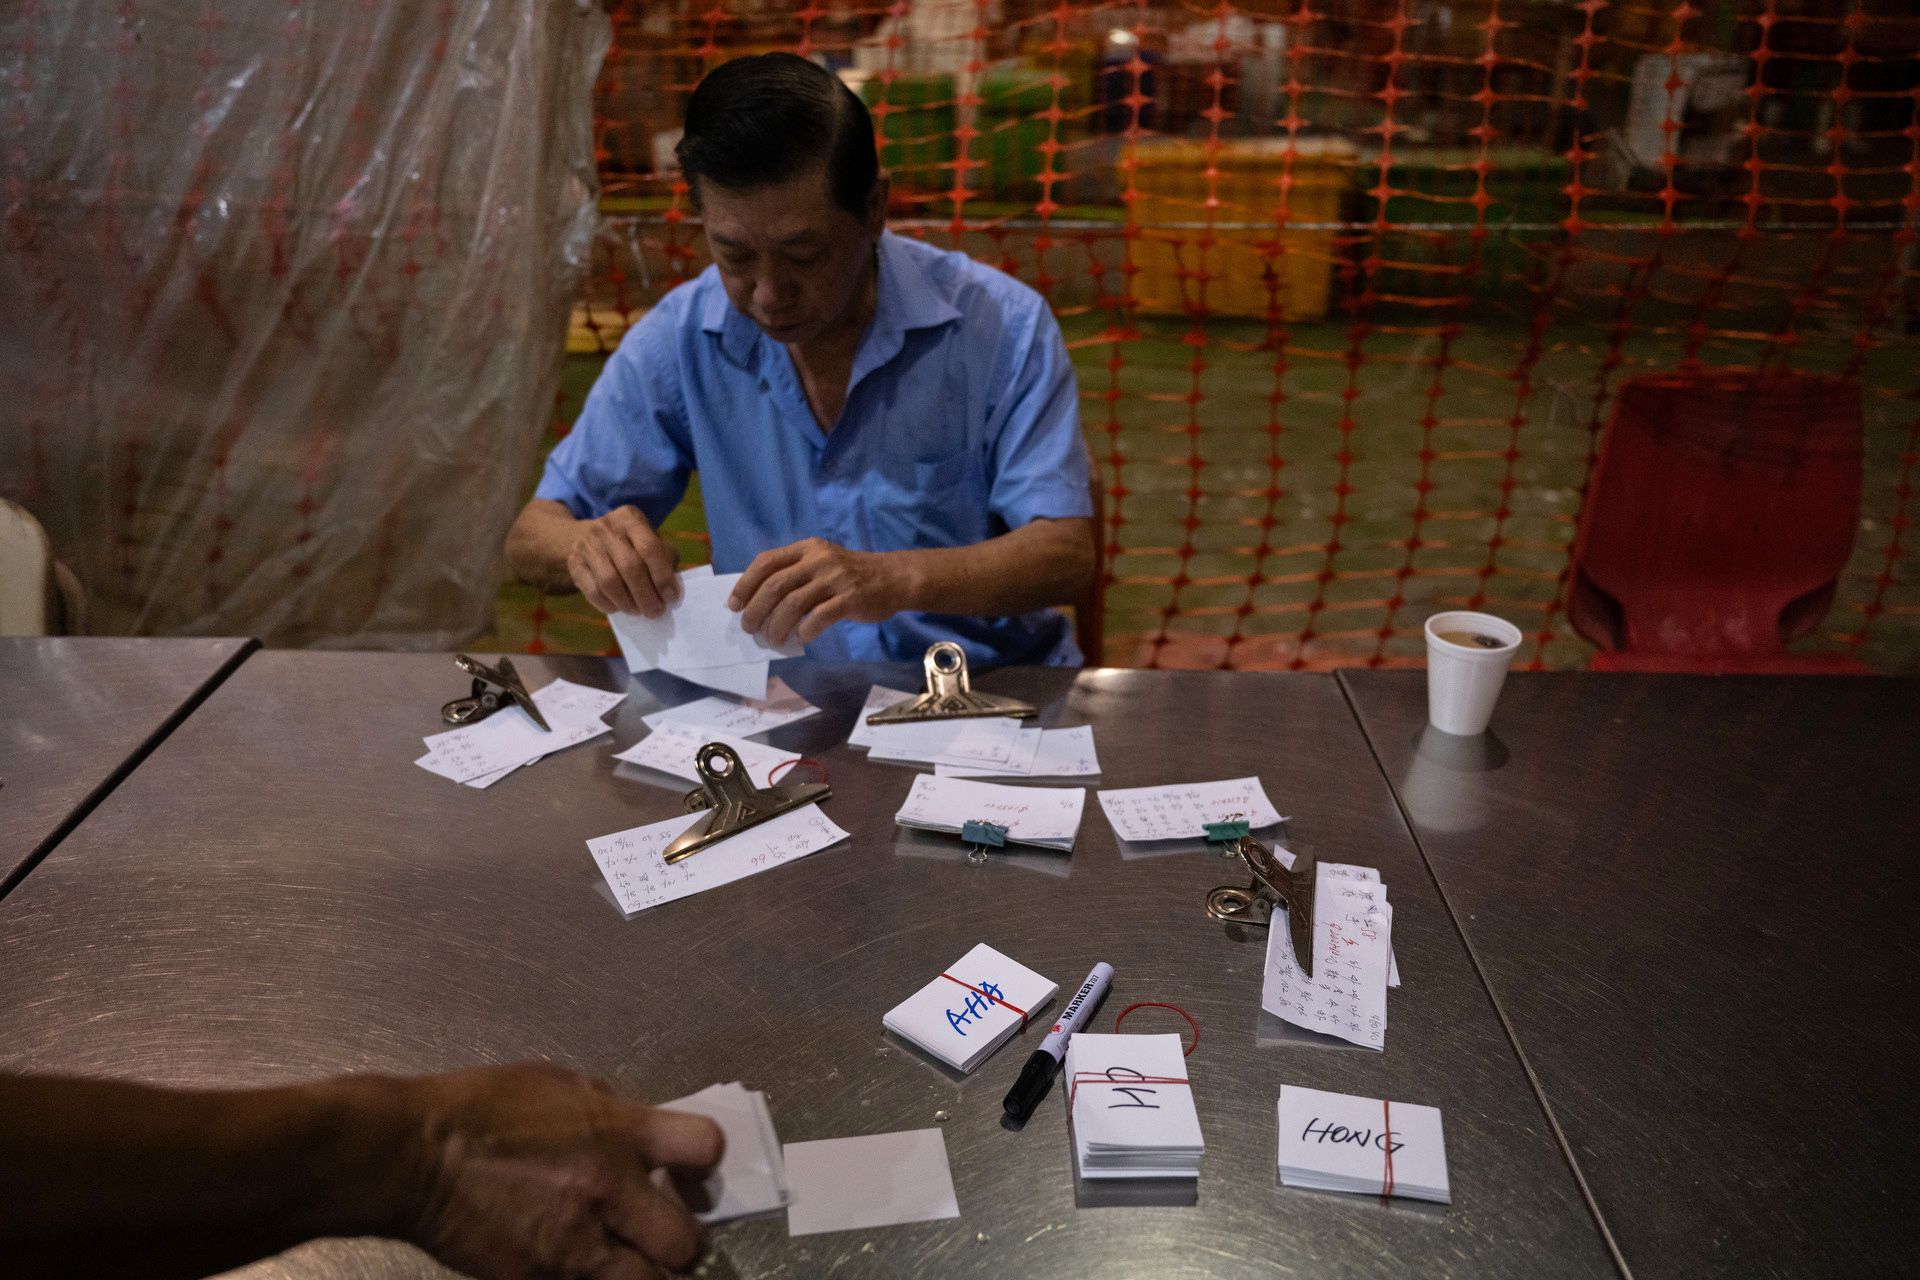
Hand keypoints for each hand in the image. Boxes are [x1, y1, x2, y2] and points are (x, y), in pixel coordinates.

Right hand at [402, 1063, 722, 1279]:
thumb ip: (613, 1112)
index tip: (694, 1172)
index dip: (707, 1164)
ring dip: (644, 1273)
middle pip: (687, 1243)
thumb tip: (644, 1136)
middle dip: (683, 1241)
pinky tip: (577, 1265)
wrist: (412, 1155)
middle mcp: (608, 1193)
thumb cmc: (480, 1108)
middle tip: (665, 1232)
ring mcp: (574, 1246)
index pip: (706, 1148)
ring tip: (629, 1259)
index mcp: (618, 1132)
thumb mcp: (561, 1085)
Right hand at [566, 507, 679, 616]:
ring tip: (639, 611)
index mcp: (630, 517)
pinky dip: (609, 605)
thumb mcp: (650, 539)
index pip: (650, 548)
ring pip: (610, 582)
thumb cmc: (629, 542)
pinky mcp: (574, 563)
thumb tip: (671, 588)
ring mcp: (586, 545)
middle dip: (646, 595)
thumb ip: (665, 557)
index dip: (662, 576)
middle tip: (656, 611)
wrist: (586, 536)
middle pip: (630, 567)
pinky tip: (620, 608)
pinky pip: (593, 591)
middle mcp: (606, 527)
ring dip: (628, 603)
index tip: (671, 597)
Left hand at [729, 538, 908, 645]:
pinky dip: (804, 632)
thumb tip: (757, 603)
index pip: (766, 562)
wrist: (893, 578)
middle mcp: (818, 560)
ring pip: (792, 604)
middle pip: (775, 586)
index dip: (745, 584)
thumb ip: (794, 575)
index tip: (734, 605)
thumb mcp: (821, 562)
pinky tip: (800, 639)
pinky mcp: (850, 598)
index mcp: (806, 548)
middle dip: (755, 610)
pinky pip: (819, 618)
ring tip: (771, 640)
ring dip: (776, 626)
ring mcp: (835, 578)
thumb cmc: (850, 575)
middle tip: (748, 628)